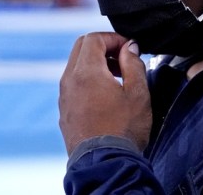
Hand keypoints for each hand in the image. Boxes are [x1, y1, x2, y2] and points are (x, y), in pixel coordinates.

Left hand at [59, 32, 151, 154]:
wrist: (104, 164)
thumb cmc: (123, 130)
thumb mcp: (138, 93)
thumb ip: (133, 64)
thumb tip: (129, 48)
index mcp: (86, 72)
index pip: (93, 38)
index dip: (113, 38)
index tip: (129, 48)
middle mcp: (69, 81)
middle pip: (81, 47)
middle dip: (103, 47)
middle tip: (122, 59)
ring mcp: (64, 97)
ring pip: (76, 66)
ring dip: (95, 64)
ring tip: (117, 78)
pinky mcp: (65, 111)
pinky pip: (73, 85)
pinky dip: (87, 80)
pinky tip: (106, 96)